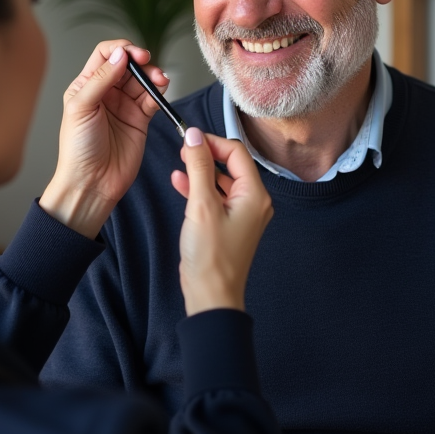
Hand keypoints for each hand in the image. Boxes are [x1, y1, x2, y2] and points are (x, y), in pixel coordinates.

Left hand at [40, 40, 169, 237]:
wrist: (92, 182)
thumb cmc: (78, 149)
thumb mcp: (81, 107)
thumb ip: (101, 79)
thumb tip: (120, 55)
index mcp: (86, 85)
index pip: (106, 55)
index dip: (121, 50)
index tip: (133, 54)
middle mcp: (106, 92)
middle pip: (128, 65)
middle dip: (140, 61)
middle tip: (148, 64)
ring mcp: (124, 105)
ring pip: (143, 80)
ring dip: (153, 75)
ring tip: (160, 80)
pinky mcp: (140, 119)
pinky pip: (153, 98)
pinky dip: (159, 91)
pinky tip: (161, 90)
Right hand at [170, 129, 272, 314]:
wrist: (211, 296)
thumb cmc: (211, 258)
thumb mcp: (201, 206)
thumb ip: (198, 167)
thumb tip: (195, 137)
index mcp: (254, 195)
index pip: (237, 152)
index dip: (212, 142)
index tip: (190, 139)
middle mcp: (254, 202)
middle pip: (231, 165)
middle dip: (207, 155)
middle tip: (184, 150)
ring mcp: (242, 215)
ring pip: (222, 181)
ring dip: (201, 172)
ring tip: (180, 166)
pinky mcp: (229, 225)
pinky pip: (216, 198)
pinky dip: (200, 189)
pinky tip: (181, 183)